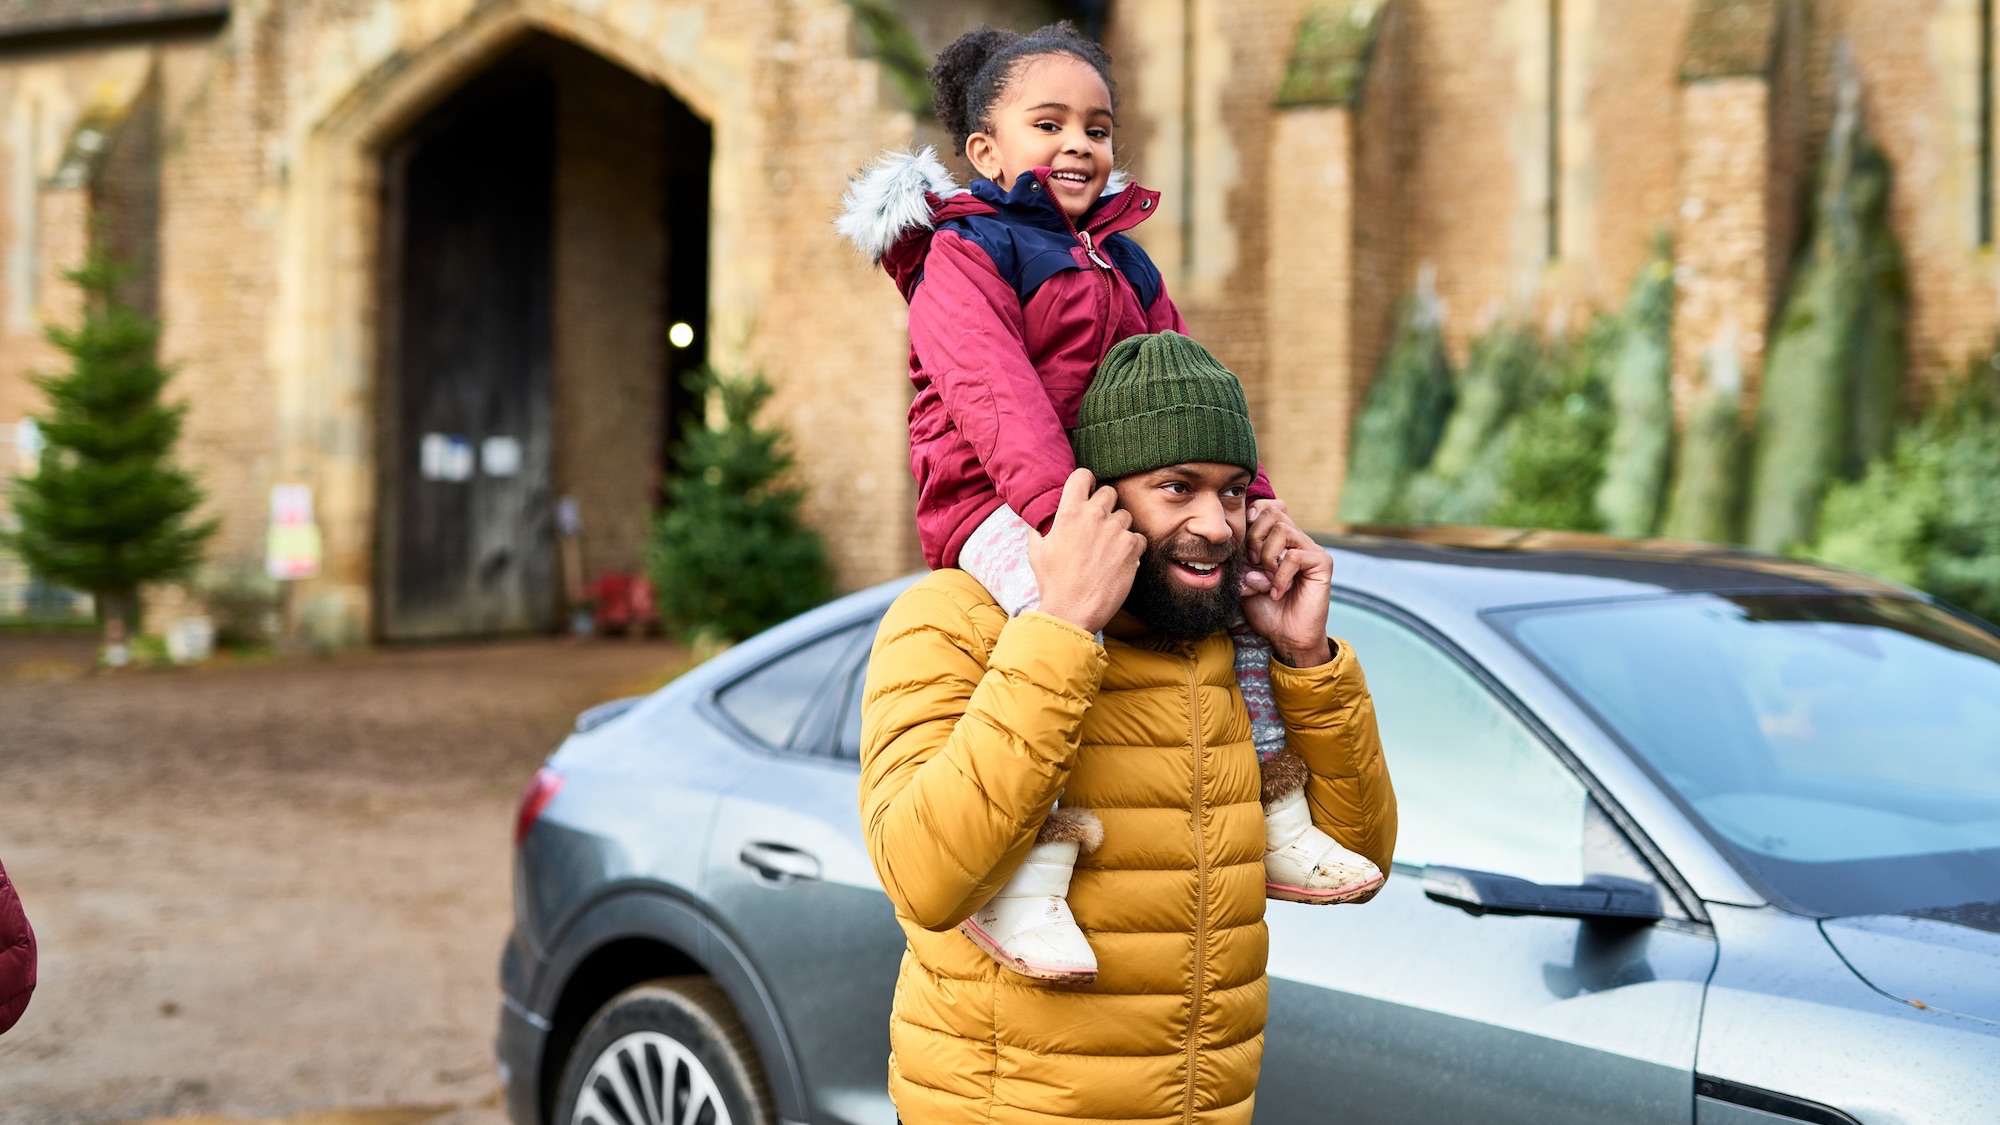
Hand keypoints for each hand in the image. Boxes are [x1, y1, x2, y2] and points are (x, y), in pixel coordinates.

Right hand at [1029, 469, 1145, 634]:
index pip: (1083, 476)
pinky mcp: (1132, 547)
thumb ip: (1040, 528)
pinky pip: (1138, 537)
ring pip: (1125, 515)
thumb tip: (1040, 521)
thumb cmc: (1053, 582)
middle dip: (1105, 506)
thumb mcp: (1036, 551)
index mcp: (1070, 512)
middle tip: (1099, 526)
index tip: (1087, 492)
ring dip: (1119, 528)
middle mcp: (1094, 516)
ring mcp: (1116, 531)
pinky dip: (1132, 547)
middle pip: (1109, 492)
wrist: (1072, 611)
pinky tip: (1119, 561)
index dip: (1086, 482)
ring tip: (1108, 549)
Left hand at [1241, 499, 1333, 666]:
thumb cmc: (1267, 609)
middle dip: (1254, 537)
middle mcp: (1296, 540)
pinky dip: (1280, 575)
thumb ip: (1241, 560)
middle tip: (1253, 563)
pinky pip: (1295, 556)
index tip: (1241, 540)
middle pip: (1273, 512)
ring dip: (1267, 557)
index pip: (1267, 507)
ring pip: (1283, 530)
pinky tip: (1277, 592)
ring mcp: (1311, 549)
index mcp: (1278, 540)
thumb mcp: (1244, 581)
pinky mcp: (1322, 563)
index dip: (1252, 516)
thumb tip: (1236, 544)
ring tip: (1266, 579)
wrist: (1287, 636)